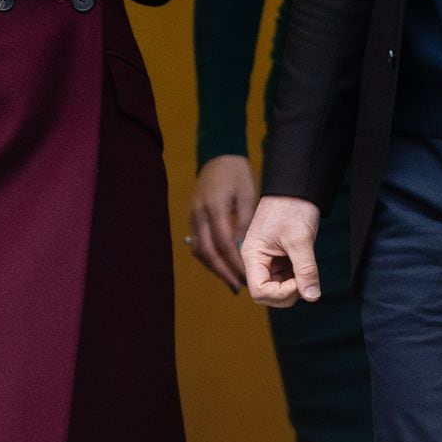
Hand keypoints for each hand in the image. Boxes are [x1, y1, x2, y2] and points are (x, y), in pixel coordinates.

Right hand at [187, 155, 256, 292]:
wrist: (219, 154)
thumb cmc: (237, 173)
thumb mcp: (248, 195)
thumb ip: (244, 222)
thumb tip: (243, 250)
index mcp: (214, 207)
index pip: (223, 243)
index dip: (234, 263)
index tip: (247, 277)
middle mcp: (199, 213)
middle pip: (206, 251)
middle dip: (222, 272)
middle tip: (237, 286)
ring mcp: (192, 215)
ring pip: (198, 250)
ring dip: (213, 267)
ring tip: (230, 280)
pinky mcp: (192, 216)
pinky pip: (197, 242)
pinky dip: (208, 257)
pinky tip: (221, 265)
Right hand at [242, 195, 320, 307]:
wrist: (296, 186)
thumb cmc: (292, 207)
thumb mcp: (300, 239)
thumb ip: (306, 270)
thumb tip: (312, 296)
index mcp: (253, 254)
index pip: (259, 291)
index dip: (280, 294)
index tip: (299, 282)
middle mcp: (256, 260)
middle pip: (267, 294)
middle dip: (288, 293)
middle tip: (305, 278)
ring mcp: (267, 260)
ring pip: (278, 288)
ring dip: (294, 286)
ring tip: (305, 266)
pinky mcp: (278, 257)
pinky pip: (285, 278)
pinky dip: (297, 277)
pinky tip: (304, 264)